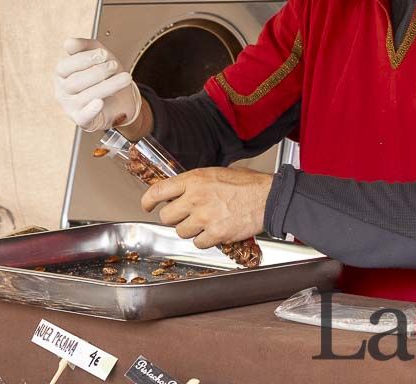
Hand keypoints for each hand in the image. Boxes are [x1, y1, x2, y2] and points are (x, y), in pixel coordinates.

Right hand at [53, 37, 141, 131]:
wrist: (121, 97)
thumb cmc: (106, 75)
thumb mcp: (99, 55)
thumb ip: (85, 46)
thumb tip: (69, 42)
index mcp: (62, 74)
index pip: (64, 66)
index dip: (84, 59)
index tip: (104, 54)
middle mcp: (62, 92)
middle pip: (74, 82)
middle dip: (98, 72)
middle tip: (115, 65)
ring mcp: (71, 107)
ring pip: (85, 97)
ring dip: (108, 86)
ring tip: (126, 78)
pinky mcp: (83, 121)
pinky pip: (84, 117)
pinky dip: (91, 110)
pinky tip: (100, 102)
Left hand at [142, 167, 272, 248]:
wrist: (269, 198)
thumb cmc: (249, 184)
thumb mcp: (218, 172)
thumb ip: (197, 182)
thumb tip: (182, 191)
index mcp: (195, 180)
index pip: (159, 190)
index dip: (148, 200)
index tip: (147, 205)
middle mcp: (196, 198)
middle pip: (167, 217)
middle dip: (174, 218)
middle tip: (186, 215)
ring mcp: (205, 218)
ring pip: (181, 232)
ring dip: (190, 229)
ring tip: (206, 222)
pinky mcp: (215, 234)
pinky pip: (198, 243)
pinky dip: (204, 240)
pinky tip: (215, 230)